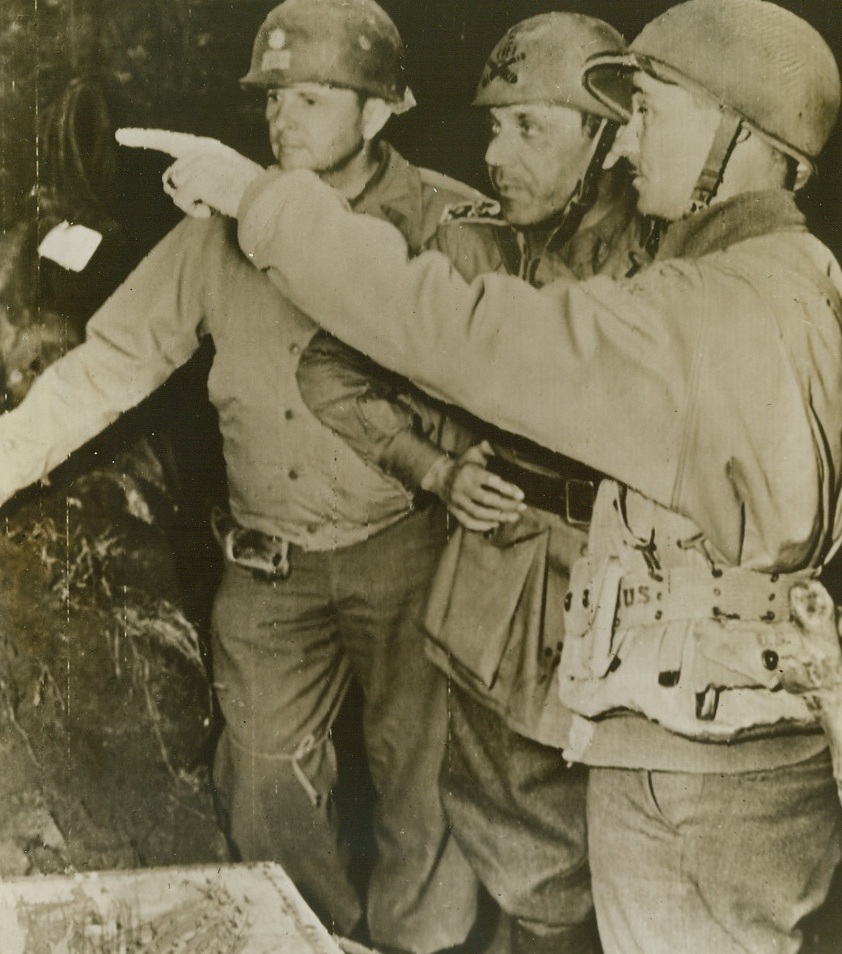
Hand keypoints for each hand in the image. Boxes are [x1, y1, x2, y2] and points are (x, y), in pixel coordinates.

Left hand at [115, 127, 263, 218]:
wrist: (266, 200)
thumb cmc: (251, 195)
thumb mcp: (226, 175)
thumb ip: (202, 174)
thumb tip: (173, 186)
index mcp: (208, 148)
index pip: (171, 140)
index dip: (144, 137)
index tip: (120, 135)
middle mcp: (200, 151)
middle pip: (172, 174)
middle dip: (182, 192)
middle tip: (206, 202)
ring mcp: (197, 164)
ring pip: (174, 188)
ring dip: (190, 203)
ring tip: (214, 204)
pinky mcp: (195, 180)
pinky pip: (179, 201)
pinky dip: (194, 211)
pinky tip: (212, 210)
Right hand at [429, 441, 524, 532]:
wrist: (441, 476)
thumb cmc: (464, 463)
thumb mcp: (474, 452)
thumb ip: (489, 448)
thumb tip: (504, 447)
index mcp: (470, 472)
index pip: (491, 481)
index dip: (507, 488)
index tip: (521, 495)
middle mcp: (463, 487)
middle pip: (487, 500)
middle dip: (507, 505)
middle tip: (522, 507)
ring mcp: (457, 501)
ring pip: (479, 513)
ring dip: (499, 517)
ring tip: (514, 517)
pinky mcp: (454, 511)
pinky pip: (468, 522)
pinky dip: (483, 526)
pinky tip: (496, 523)